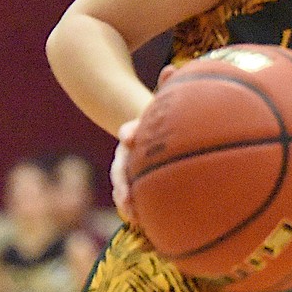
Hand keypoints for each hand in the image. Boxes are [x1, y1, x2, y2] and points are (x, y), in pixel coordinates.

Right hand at [112, 65, 176, 223]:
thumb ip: (167, 87)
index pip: (131, 130)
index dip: (130, 131)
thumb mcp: (166, 103)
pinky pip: (133, 196)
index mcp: (138, 131)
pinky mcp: (137, 182)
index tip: (127, 135)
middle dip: (122, 180)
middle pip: (121, 165)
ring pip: (124, 184)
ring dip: (125, 198)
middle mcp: (130, 150)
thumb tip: (170, 68)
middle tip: (125, 196)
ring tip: (130, 214)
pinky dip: (134, 208)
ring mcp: (130, 167)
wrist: (147, 129)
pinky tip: (141, 223)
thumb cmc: (163, 116)